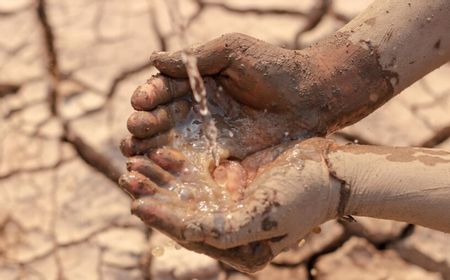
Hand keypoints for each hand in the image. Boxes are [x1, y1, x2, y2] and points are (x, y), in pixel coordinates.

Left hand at [119, 137, 338, 271]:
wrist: (332, 169)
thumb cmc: (304, 198)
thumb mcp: (262, 219)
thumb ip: (221, 232)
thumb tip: (177, 232)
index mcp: (236, 249)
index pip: (189, 235)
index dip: (161, 220)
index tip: (136, 203)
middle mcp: (228, 228)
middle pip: (181, 212)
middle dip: (154, 194)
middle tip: (128, 175)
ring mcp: (228, 201)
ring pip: (184, 190)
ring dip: (160, 176)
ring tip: (135, 159)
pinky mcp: (231, 179)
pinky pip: (198, 171)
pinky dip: (179, 162)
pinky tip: (163, 150)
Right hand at [121, 33, 339, 158]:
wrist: (310, 97)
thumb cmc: (274, 68)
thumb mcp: (233, 52)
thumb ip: (195, 59)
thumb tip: (153, 60)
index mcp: (197, 83)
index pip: (164, 90)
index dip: (150, 96)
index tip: (140, 102)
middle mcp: (197, 110)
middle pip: (161, 119)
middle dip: (144, 123)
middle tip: (135, 128)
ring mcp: (208, 136)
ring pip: (170, 143)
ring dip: (149, 148)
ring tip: (134, 151)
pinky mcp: (221, 158)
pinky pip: (192, 164)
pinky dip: (173, 169)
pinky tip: (159, 171)